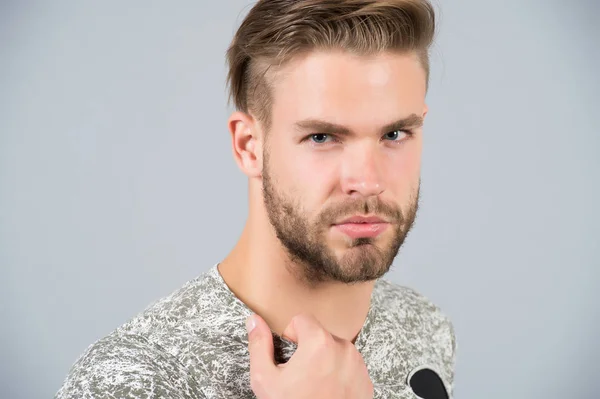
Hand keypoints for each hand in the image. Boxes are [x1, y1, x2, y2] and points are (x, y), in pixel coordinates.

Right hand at [246, 313, 373, 398]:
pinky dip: (339, 375)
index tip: (290, 357)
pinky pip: (349, 367)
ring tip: (315, 386)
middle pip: (320, 335)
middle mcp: (344, 348)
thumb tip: (254, 321)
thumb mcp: (265, 379)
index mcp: (319, 342)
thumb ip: (259, 345)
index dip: (290, 336)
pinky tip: (329, 393)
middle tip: (301, 377)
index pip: (302, 319)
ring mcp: (358, 365)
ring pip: (336, 350)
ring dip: (325, 361)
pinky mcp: (366, 381)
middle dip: (309, 350)